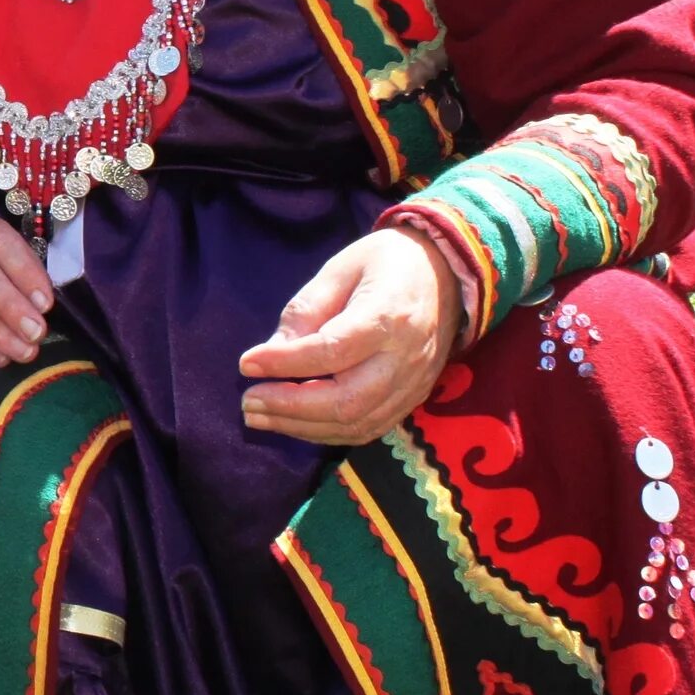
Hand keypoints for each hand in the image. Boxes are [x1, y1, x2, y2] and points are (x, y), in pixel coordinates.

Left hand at [237, 229, 464, 445]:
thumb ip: (305, 311)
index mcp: (388, 316)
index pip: (331, 351)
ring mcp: (414, 382)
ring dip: (302, 427)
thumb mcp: (339, 269)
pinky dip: (327, 432)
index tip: (246, 364)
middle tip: (248, 402)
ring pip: (356, 423)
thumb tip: (270, 353)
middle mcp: (406, 357)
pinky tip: (294, 422)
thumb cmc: (385, 263)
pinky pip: (369, 428)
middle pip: (345, 400)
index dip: (284, 363)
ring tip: (260, 416)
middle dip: (289, 407)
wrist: (447, 273)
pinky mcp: (414, 397)